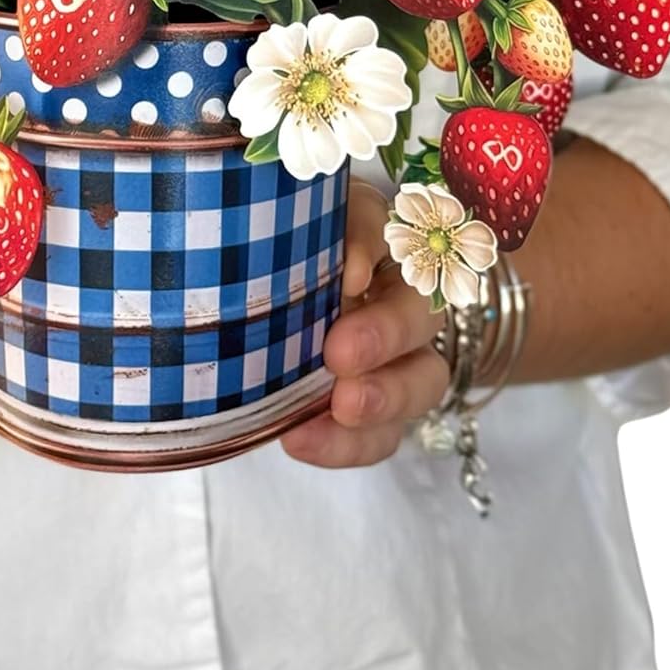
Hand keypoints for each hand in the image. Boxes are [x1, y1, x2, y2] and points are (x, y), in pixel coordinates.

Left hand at [280, 181, 448, 468]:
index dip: (374, 251)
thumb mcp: (285, 226)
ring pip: (423, 380)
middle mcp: (400, 295)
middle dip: (388, 335)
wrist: (246, 303)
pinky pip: (381, 435)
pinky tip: (302, 439)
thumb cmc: (271, 253)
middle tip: (341, 353)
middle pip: (423, 312)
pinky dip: (347, 443)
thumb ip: (321, 234)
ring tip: (343, 409)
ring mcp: (397, 357)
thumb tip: (354, 271)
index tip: (346, 277)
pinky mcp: (375, 409)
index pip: (389, 229)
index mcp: (377, 237)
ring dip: (386, 398)